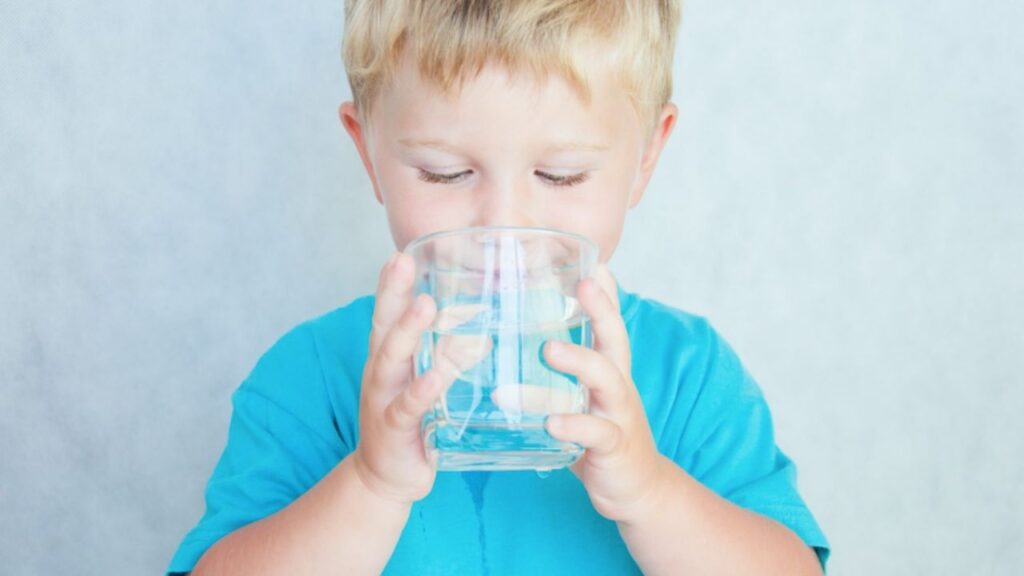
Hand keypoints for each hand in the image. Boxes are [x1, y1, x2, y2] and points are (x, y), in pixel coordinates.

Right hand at [351, 252, 490, 504]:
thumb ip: (447, 356)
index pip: (387, 313)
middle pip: (383, 326)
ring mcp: (383, 399)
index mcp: (389, 358)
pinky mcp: (394, 429)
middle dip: (394, 293)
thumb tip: (483, 331)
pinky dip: (421, 391)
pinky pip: (408, 407)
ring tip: (424, 305)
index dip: (392, 284)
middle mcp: (381, 372)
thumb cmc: (411, 421)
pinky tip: (435, 377)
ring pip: (391, 359)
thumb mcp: (426, 383)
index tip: (401, 252)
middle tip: (404, 262)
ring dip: (407, 331)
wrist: (386, 476)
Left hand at [542, 265, 669, 524]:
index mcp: (609, 368)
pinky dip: (572, 425)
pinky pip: (594, 433)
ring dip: (579, 362)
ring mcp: (618, 414)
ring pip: (606, 380)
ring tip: (548, 350)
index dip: (604, 292)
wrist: (637, 487)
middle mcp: (618, 384)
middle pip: (616, 338)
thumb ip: (567, 366)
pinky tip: (550, 422)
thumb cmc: (601, 432)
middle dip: (602, 309)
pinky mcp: (612, 447)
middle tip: (582, 284)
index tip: (592, 259)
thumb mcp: (587, 395)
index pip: (609, 322)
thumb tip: (534, 335)